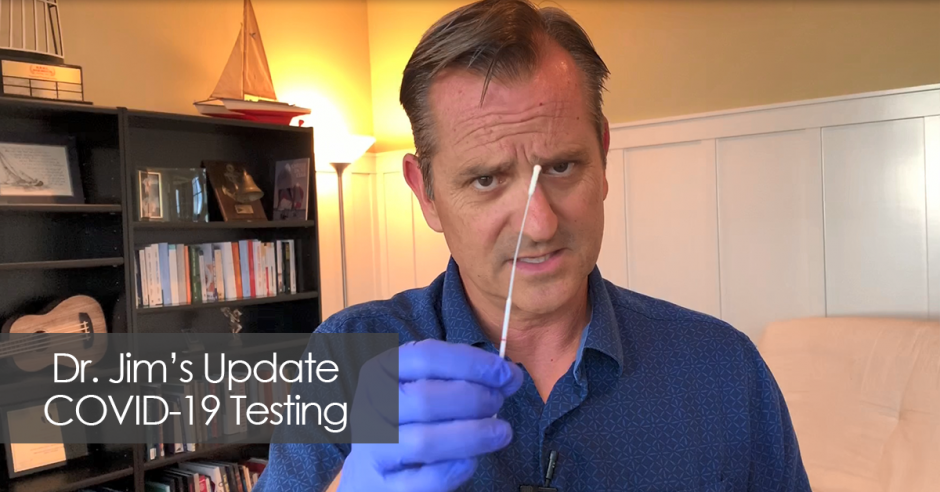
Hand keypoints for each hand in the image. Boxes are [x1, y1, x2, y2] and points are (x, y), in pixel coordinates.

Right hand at [338, 339, 523, 491]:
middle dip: (474, 399)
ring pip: (425, 441)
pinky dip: (456, 469)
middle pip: (426, 398)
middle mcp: (371, 407)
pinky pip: (426, 479)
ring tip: (501, 432)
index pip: (427, 357)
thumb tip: (509, 377)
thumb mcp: (423, 386)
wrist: (372, 471)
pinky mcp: (383, 486)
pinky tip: (472, 460)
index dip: (473, 364)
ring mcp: (373, 448)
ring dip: (473, 435)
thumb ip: (462, 377)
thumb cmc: (408, 420)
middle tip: (498, 403)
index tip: (507, 374)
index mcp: (381, 372)